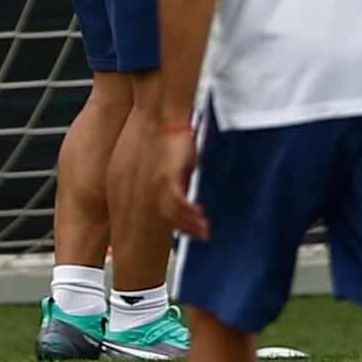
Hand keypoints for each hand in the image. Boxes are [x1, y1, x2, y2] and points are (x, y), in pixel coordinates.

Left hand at [160, 124, 207, 240]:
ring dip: (190, 221)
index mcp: (160, 187)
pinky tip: (199, 212)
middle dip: (188, 228)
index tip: (194, 233)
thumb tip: (189, 195)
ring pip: (174, 211)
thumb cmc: (180, 144)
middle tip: (203, 236)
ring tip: (205, 228)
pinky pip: (177, 199)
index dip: (181, 226)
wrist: (174, 125)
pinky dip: (188, 208)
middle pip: (170, 217)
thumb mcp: (182, 169)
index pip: (168, 214)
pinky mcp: (168, 176)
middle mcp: (157, 188)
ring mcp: (161, 182)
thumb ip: (183, 183)